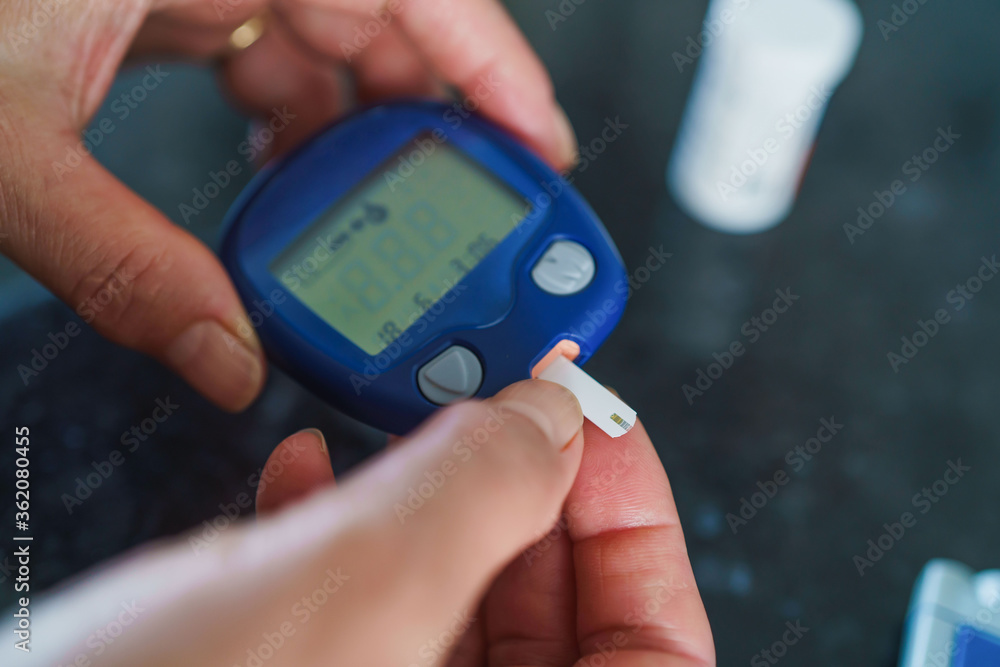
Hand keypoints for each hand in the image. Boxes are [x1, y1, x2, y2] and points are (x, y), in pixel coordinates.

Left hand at [0, 1, 577, 410]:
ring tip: (368, 214)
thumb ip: (120, 260)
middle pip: (378, 17)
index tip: (537, 144)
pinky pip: (263, 43)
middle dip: (424, 120)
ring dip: (349, 130)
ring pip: (322, 36)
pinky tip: (282, 175)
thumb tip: (220, 355)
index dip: (494, 65)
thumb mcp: (3, 142)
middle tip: (456, 211)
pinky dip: (286, 114)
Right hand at [20, 380, 713, 665]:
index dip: (634, 518)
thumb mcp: (351, 601)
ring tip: (399, 424)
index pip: (654, 640)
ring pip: (442, 606)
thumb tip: (546, 419)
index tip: (594, 423)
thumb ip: (475, 496)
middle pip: (547, 614)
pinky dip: (341, 540)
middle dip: (514, 492)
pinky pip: (357, 620)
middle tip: (495, 402)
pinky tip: (307, 480)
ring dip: (421, 502)